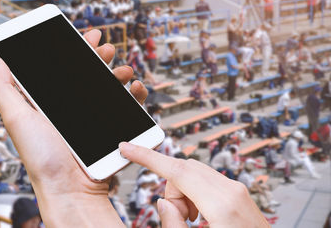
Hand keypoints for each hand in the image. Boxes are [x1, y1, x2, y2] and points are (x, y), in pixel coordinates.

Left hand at [0, 29, 147, 226]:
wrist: (70, 189)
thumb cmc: (42, 159)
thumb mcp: (17, 119)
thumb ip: (5, 88)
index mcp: (51, 102)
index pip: (63, 68)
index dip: (74, 49)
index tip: (84, 35)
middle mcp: (73, 108)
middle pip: (89, 73)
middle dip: (99, 56)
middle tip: (105, 48)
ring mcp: (94, 118)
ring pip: (110, 86)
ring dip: (120, 72)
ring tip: (123, 70)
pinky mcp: (112, 129)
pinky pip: (127, 107)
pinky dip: (136, 94)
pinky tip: (135, 89)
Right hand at [119, 142, 269, 227]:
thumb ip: (173, 224)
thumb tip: (163, 203)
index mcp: (222, 204)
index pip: (176, 170)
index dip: (147, 157)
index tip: (128, 148)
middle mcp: (232, 190)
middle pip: (183, 169)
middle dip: (170, 189)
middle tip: (177, 217)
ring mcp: (237, 189)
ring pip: (193, 173)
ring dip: (182, 192)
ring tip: (191, 220)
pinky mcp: (238, 193)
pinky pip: (205, 181)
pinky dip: (194, 193)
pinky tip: (200, 216)